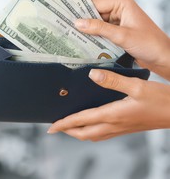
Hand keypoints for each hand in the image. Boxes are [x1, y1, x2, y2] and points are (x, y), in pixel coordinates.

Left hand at [47, 69, 169, 140]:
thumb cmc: (161, 100)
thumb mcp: (137, 86)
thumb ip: (113, 80)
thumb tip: (92, 75)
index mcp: (113, 115)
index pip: (81, 121)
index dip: (64, 124)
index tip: (51, 126)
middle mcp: (114, 125)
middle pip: (84, 133)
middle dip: (68, 131)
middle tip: (56, 127)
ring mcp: (121, 128)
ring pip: (93, 135)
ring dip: (79, 132)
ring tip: (69, 125)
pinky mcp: (127, 128)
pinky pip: (103, 134)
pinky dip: (92, 131)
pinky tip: (92, 123)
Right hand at [74, 0, 169, 79]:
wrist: (165, 59)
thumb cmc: (150, 44)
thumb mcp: (122, 36)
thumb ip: (99, 29)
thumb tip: (78, 23)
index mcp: (122, 3)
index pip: (94, 4)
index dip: (80, 11)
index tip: (65, 17)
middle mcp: (119, 10)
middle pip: (94, 14)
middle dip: (82, 23)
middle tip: (65, 29)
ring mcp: (119, 22)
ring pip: (96, 25)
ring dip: (88, 32)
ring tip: (71, 37)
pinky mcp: (118, 33)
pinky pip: (101, 33)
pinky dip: (94, 39)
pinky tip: (84, 44)